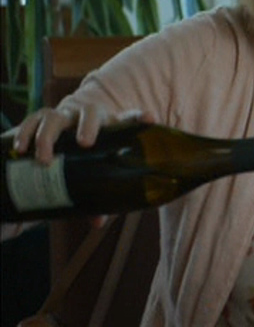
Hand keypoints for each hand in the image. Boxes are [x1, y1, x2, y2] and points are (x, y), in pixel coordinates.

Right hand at [9, 105, 155, 227]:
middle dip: (89, 125)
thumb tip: (98, 222)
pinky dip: (26, 133)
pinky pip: (32, 121)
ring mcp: (63, 117)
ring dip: (49, 136)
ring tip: (44, 159)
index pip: (127, 119)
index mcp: (108, 128)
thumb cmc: (86, 160)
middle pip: (91, 111)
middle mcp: (87, 118)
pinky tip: (21, 149)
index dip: (139, 118)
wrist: (59, 141)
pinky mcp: (41, 120)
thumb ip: (99, 197)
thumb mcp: (94, 177)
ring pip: (56, 116)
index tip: (150, 118)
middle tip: (85, 143)